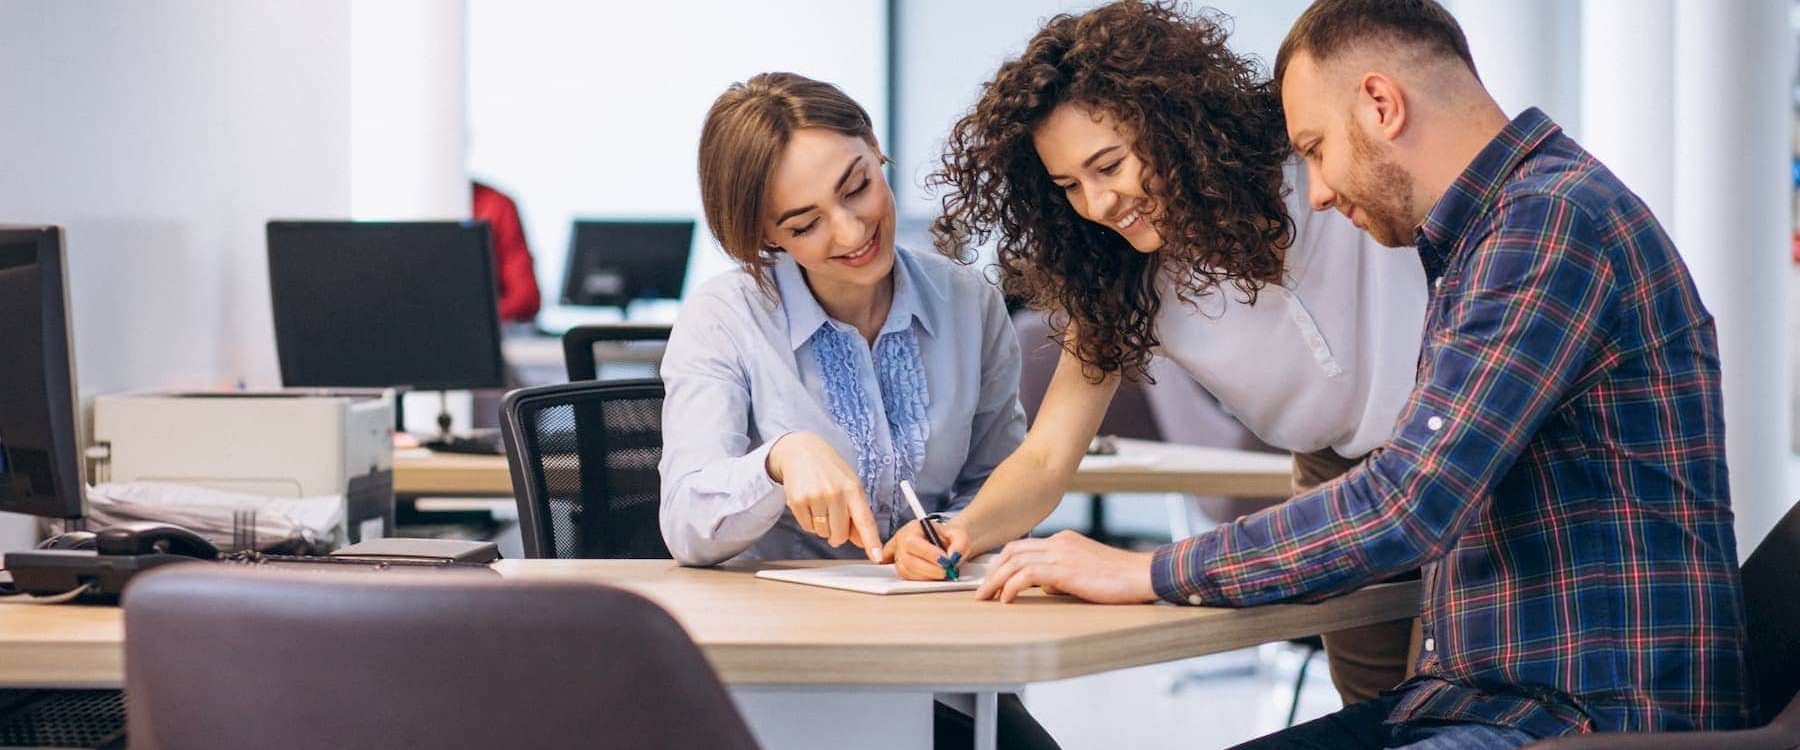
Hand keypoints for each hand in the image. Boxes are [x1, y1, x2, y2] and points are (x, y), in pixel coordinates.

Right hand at [767, 432, 881, 558]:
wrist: (802, 451)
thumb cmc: (831, 471)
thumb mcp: (849, 486)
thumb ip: (856, 514)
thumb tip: (860, 542)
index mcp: (853, 489)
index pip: (865, 520)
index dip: (871, 541)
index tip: (876, 557)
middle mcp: (836, 493)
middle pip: (840, 534)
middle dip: (837, 534)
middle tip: (833, 517)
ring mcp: (816, 496)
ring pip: (822, 532)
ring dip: (822, 526)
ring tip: (820, 503)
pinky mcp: (798, 500)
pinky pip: (807, 527)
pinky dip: (808, 521)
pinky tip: (809, 502)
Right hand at [880, 518, 971, 579]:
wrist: (947, 542)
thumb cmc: (949, 537)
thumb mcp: (959, 535)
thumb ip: (960, 544)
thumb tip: (954, 557)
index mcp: (914, 528)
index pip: (913, 542)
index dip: (929, 554)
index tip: (946, 561)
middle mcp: (902, 542)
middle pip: (908, 560)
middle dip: (930, 569)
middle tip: (947, 571)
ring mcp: (899, 556)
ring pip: (907, 572)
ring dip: (927, 576)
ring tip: (943, 572)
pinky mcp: (902, 569)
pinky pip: (908, 579)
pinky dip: (923, 580)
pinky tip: (934, 576)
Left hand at [974, 530, 1156, 603]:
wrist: (1142, 574)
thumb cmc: (1119, 579)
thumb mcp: (1085, 573)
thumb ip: (1063, 575)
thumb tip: (1045, 588)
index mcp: (1063, 540)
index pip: (1023, 547)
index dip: (1003, 563)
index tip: (991, 579)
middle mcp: (1059, 542)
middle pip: (1012, 551)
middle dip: (992, 571)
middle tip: (981, 591)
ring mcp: (1061, 553)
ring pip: (1014, 561)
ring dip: (995, 580)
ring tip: (985, 598)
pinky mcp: (1064, 569)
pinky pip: (1026, 575)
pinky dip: (1011, 586)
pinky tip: (1006, 599)